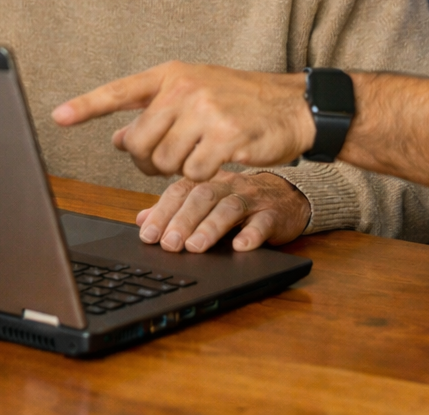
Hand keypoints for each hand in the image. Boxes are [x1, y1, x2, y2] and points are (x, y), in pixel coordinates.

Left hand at [53, 61, 314, 181]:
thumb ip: (155, 114)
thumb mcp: (194, 97)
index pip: (120, 91)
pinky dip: (202, 175)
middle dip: (148, 162)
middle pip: (138, 143)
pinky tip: (219, 160)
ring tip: (200, 153)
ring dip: (178, 170)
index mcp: (171, 76)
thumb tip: (118, 138)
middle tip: (169, 159)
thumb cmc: (239, 102)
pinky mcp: (226, 135)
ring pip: (164, 162)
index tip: (58, 116)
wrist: (290, 106)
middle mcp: (184, 88)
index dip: (87, 105)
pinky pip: (194, 172)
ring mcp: (206, 110)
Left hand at [136, 171, 310, 253]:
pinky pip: (263, 222)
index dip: (162, 212)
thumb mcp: (207, 199)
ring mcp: (252, 199)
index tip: (148, 234)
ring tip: (196, 246)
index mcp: (208, 181)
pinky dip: (251, 234)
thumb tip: (141, 220)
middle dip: (183, 221)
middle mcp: (227, 186)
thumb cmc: (240, 200)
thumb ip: (175, 209)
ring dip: (211, 228)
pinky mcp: (274, 214)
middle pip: (202, 197)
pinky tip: (240, 247)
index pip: (181, 191)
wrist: (287, 196)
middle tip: (169, 244)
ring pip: (229, 208)